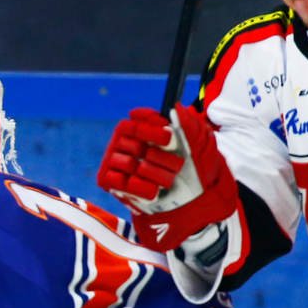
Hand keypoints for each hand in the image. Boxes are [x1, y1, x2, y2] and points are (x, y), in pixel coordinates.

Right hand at [98, 106, 237, 252]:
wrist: (189, 200)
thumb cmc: (192, 167)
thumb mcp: (198, 143)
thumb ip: (187, 124)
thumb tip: (175, 107)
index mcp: (140, 129)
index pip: (134, 123)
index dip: (149, 129)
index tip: (168, 138)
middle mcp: (123, 143)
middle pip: (133, 144)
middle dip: (159, 157)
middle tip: (178, 166)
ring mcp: (114, 161)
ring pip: (129, 164)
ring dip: (154, 174)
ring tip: (169, 182)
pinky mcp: (108, 181)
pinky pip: (120, 181)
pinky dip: (140, 188)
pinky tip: (155, 192)